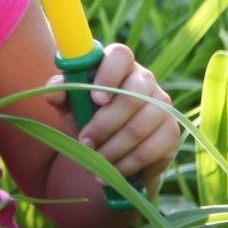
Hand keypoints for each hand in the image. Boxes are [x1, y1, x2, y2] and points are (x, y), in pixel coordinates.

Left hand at [53, 43, 179, 184]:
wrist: (109, 140)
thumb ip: (60, 92)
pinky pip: (150, 151)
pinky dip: (127, 165)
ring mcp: (162, 104)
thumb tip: (55, 92)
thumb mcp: (69, 103)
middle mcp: (145, 79)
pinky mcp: (171, 131)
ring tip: (94, 162)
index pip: (120, 56)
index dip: (109, 75)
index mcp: (119, 64)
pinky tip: (111, 172)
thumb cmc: (86, 112)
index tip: (95, 100)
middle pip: (131, 98)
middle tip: (84, 143)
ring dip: (112, 150)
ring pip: (139, 128)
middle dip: (103, 125)